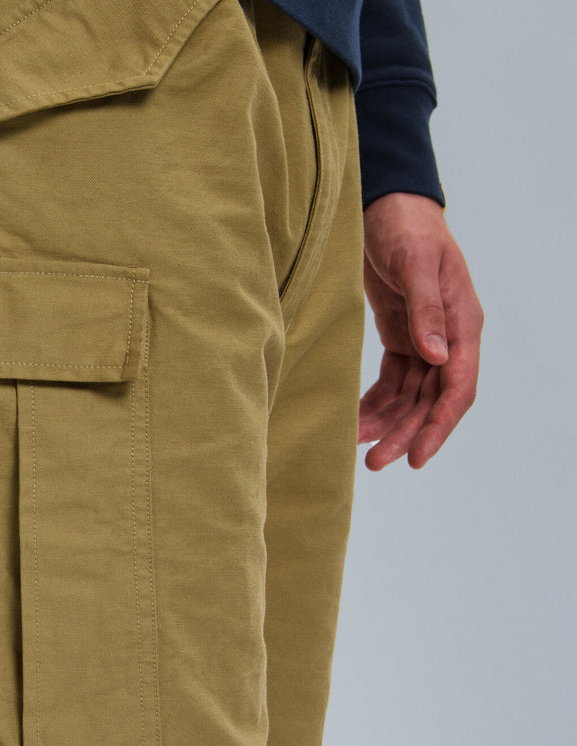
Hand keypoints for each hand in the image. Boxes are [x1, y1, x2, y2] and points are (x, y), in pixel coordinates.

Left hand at [358, 192, 482, 470]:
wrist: (387, 208)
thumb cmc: (408, 229)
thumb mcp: (417, 265)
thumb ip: (426, 311)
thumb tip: (438, 357)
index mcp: (462, 324)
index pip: (457, 387)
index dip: (439, 426)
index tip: (417, 457)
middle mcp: (448, 338)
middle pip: (431, 401)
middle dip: (405, 434)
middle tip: (376, 464)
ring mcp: (425, 340)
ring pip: (410, 398)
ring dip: (387, 424)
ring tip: (358, 448)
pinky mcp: (401, 338)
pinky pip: (393, 382)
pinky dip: (375, 403)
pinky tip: (356, 421)